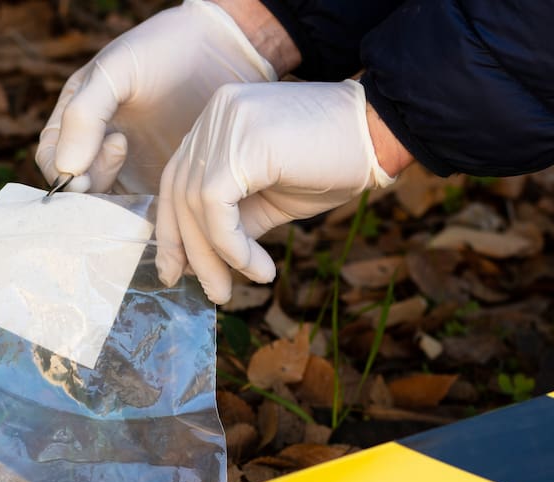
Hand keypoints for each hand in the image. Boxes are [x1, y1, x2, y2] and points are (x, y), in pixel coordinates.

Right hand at [35, 0, 276, 194]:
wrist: (224, 52)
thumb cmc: (165, 50)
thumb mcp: (117, 70)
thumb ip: (85, 115)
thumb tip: (67, 169)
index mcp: (75, 118)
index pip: (51, 158)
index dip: (62, 172)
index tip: (89, 166)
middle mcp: (95, 147)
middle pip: (75, 189)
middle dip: (90, 187)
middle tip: (121, 150)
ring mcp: (127, 169)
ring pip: (105, 205)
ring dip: (116, 203)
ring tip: (141, 167)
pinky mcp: (156, 184)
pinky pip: (139, 211)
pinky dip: (142, 212)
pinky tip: (160, 191)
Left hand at [155, 79, 397, 303]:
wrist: (381, 133)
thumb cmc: (330, 164)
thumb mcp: (268, 199)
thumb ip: (231, 220)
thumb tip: (198, 262)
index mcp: (215, 121)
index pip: (177, 180)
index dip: (172, 230)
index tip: (177, 271)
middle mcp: (214, 115)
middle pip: (180, 194)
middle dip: (190, 252)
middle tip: (212, 294)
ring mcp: (226, 123)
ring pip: (195, 204)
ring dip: (214, 257)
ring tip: (234, 288)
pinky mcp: (243, 143)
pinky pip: (216, 207)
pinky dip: (232, 247)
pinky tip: (258, 268)